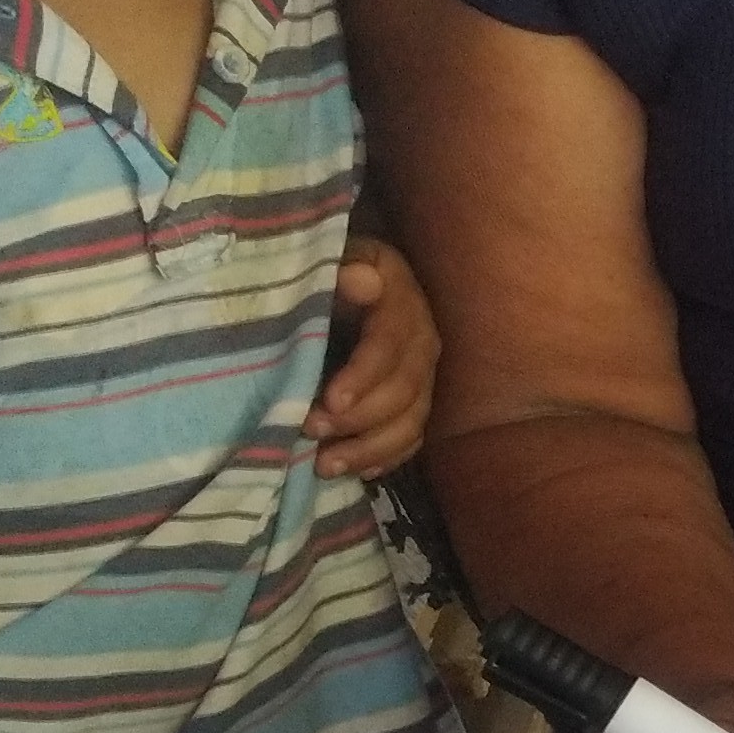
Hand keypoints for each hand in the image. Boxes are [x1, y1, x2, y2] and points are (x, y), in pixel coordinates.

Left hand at [307, 238, 439, 478]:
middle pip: (405, 389)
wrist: (344, 282)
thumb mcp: (328, 260)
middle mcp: (422, 340)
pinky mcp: (416, 400)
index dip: (364, 375)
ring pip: (412, 420)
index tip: (330, 400)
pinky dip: (386, 458)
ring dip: (370, 448)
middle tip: (311, 431)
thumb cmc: (324, 272)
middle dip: (360, 418)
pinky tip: (356, 472)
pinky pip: (412, 437)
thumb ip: (341, 270)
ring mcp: (423, 374)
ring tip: (325, 465)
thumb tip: (360, 281)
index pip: (391, 342)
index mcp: (401, 299)